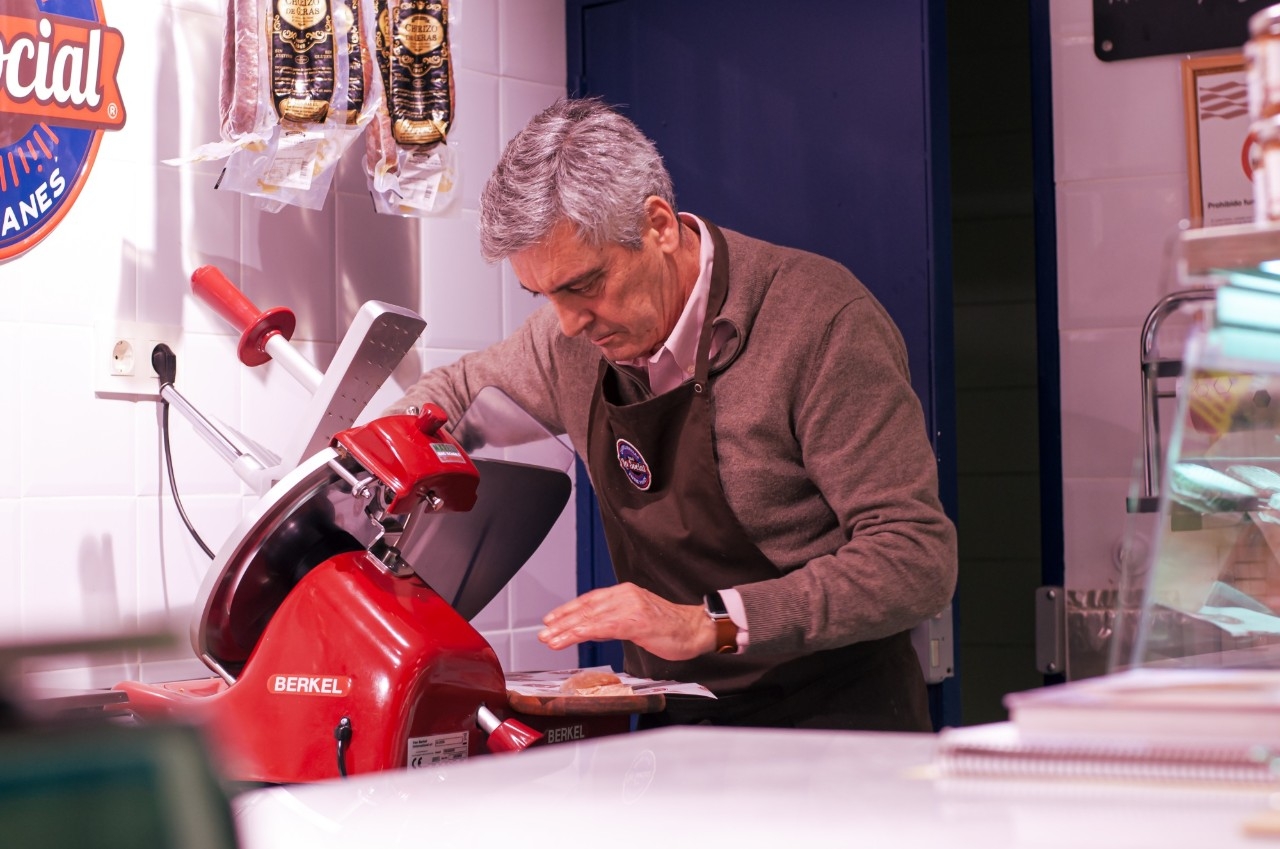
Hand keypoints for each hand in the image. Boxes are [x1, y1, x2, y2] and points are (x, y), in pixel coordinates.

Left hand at [538, 583, 715, 660]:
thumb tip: (592, 629)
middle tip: (544, 632)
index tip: (551, 620)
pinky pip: (603, 626)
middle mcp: (625, 595)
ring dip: (566, 629)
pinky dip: (583, 632)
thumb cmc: (671, 628)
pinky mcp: (635, 621)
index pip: (589, 600)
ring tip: (550, 639)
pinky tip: (571, 638)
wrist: (696, 629)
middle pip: (586, 608)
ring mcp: (630, 607)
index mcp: (626, 593)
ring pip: (590, 617)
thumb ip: (615, 621)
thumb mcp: (639, 620)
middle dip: (562, 621)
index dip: (568, 610)